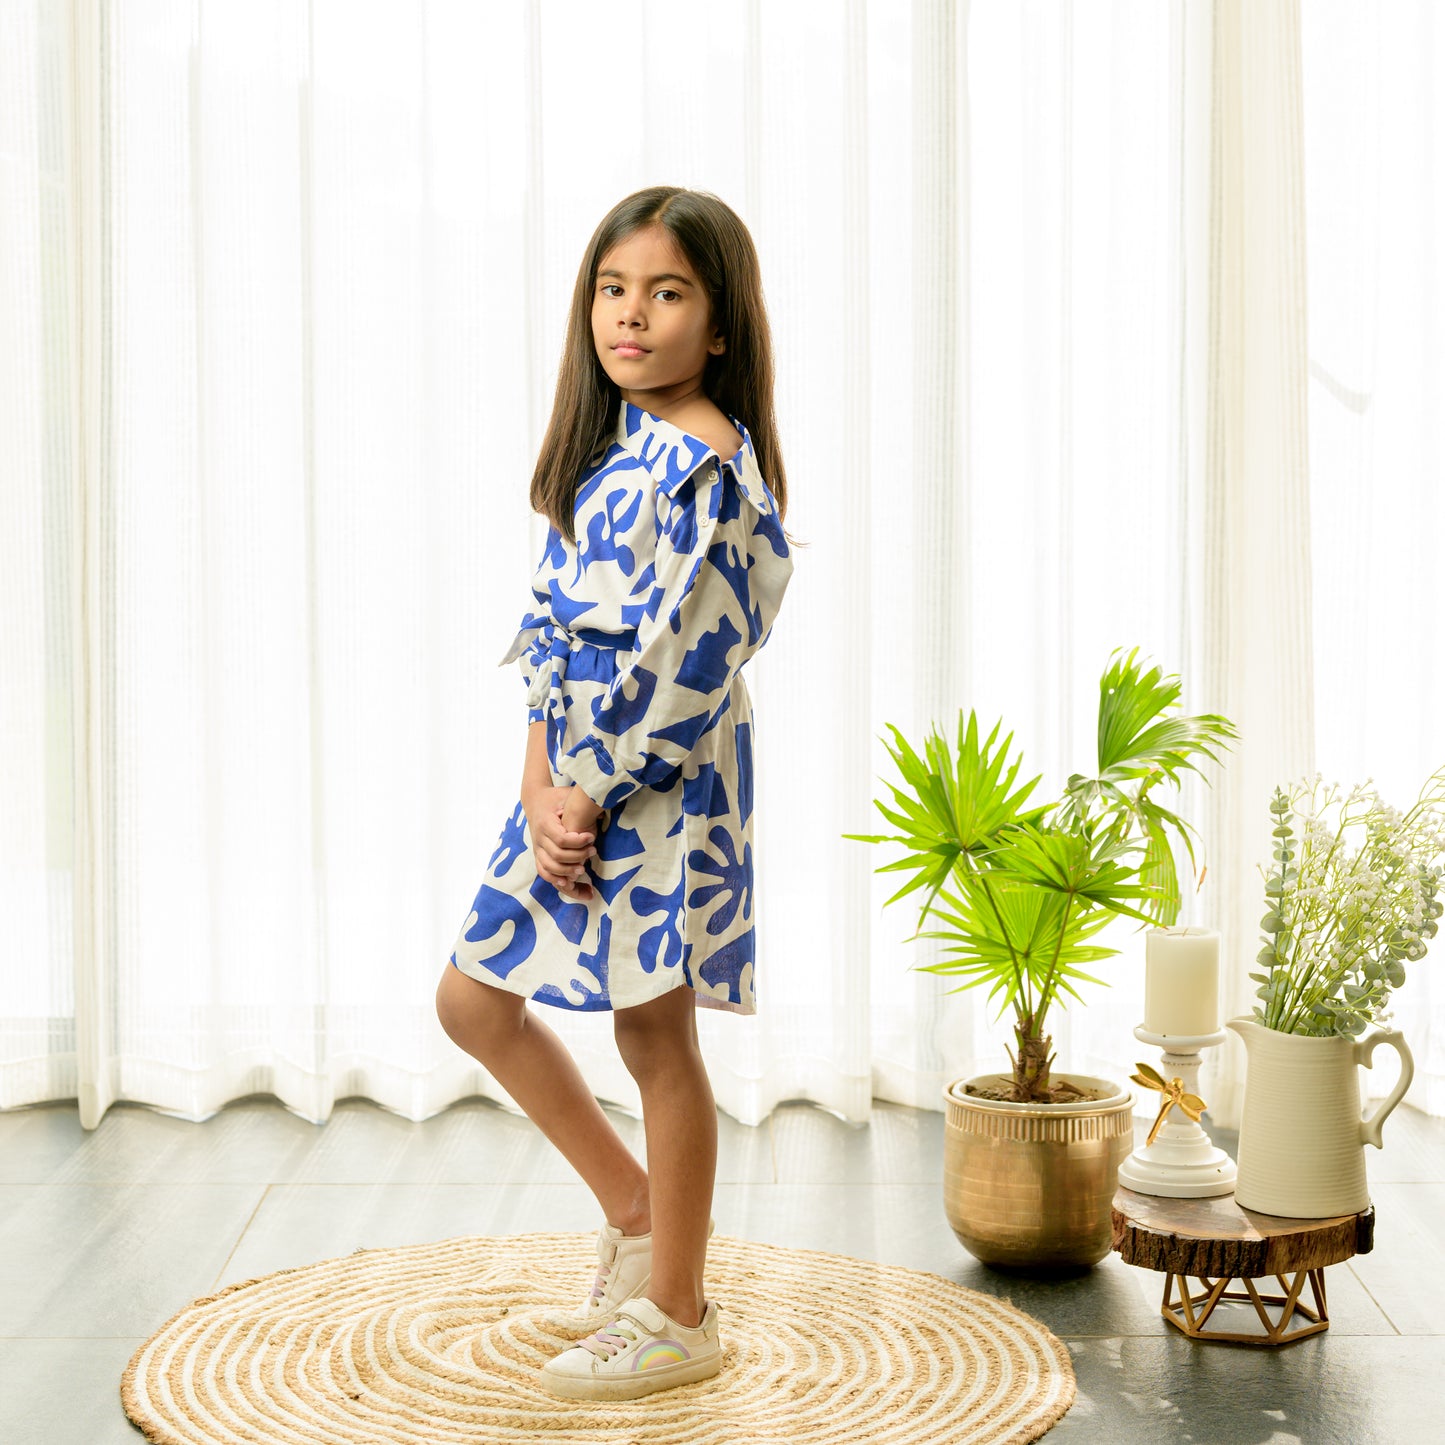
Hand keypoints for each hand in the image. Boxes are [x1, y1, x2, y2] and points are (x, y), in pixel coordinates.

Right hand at [523, 783, 603, 900]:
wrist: (535, 800)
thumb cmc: (556, 797)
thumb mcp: (567, 794)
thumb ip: (580, 799)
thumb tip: (600, 801)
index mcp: (546, 823)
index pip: (561, 839)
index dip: (578, 841)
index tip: (592, 837)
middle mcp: (539, 838)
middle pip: (557, 855)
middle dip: (578, 856)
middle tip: (594, 851)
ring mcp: (537, 848)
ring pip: (549, 867)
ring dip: (567, 871)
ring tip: (583, 869)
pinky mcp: (538, 854)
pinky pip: (543, 871)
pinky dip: (554, 879)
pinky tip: (569, 884)